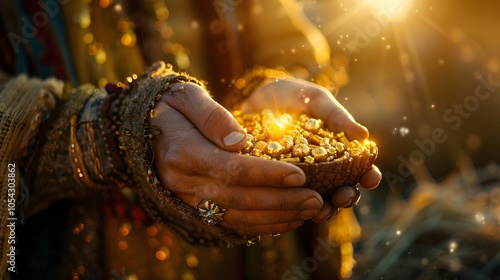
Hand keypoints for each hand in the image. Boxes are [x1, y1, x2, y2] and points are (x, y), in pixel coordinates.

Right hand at [150, 82, 324, 236]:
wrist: (143, 128)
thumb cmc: (169, 105)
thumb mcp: (186, 96)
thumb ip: (211, 115)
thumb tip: (239, 140)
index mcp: (181, 153)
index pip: (230, 169)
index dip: (267, 175)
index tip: (300, 174)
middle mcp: (183, 183)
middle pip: (237, 199)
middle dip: (279, 201)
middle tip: (315, 200)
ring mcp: (188, 199)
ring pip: (235, 216)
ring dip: (275, 217)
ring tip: (308, 211)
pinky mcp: (195, 206)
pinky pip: (229, 222)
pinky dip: (260, 224)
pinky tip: (287, 219)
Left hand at [239, 77, 381, 221]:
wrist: (258, 97)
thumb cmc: (294, 96)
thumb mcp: (316, 100)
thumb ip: (336, 116)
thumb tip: (364, 135)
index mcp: (339, 150)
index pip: (360, 168)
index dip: (369, 176)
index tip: (371, 178)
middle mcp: (324, 168)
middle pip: (342, 189)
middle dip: (347, 197)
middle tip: (343, 196)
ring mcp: (301, 177)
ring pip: (318, 200)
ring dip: (325, 209)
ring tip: (322, 211)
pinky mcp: (279, 183)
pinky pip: (289, 200)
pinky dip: (295, 208)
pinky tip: (295, 210)